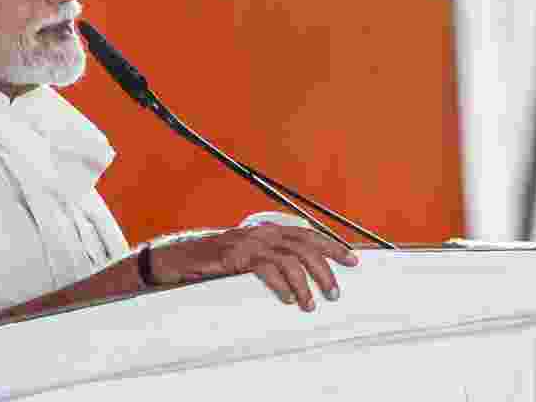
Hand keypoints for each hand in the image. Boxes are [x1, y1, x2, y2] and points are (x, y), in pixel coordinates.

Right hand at [149, 223, 358, 310]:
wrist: (182, 258)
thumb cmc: (219, 261)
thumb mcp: (251, 256)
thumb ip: (274, 260)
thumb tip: (303, 277)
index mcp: (271, 231)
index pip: (309, 235)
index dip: (332, 246)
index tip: (353, 260)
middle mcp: (264, 233)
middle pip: (305, 247)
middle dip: (324, 270)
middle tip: (334, 293)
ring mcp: (250, 243)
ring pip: (289, 259)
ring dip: (305, 284)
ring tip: (310, 304)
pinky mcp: (237, 256)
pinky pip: (266, 269)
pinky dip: (281, 285)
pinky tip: (288, 299)